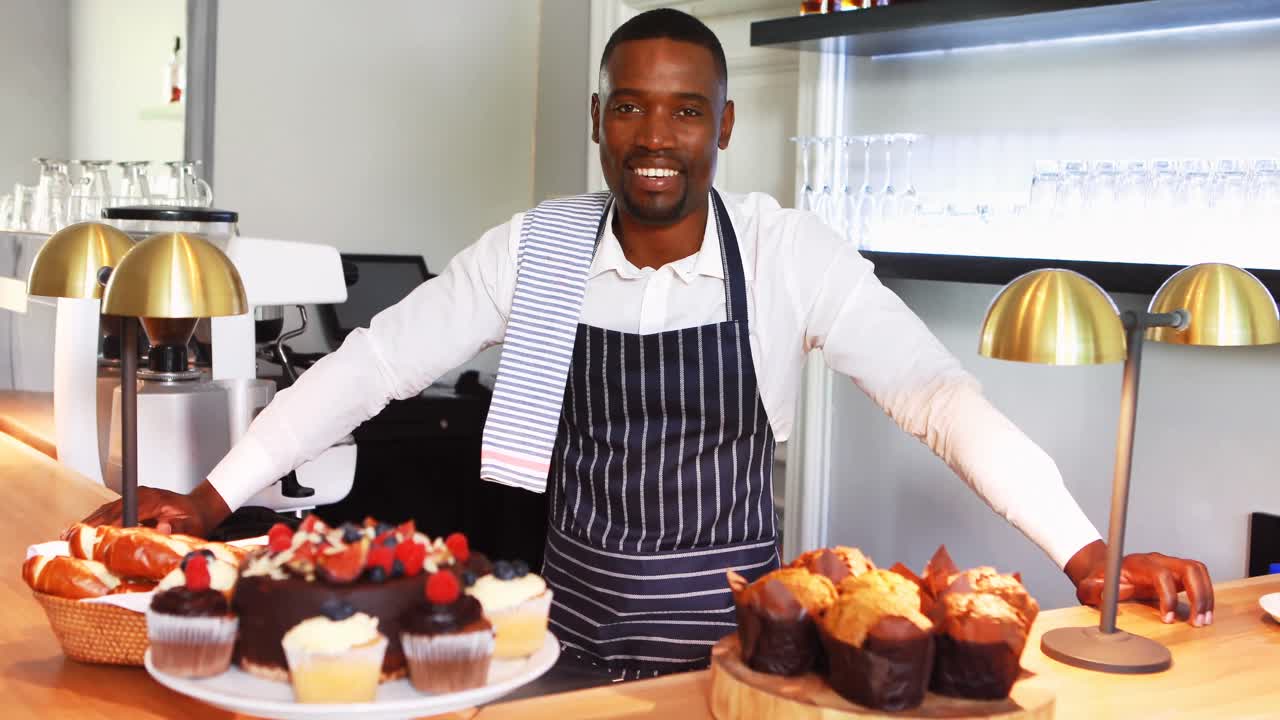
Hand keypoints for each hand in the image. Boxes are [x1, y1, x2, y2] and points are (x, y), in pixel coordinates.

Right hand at [67, 481, 231, 538]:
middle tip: (70, 539)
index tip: (92, 538)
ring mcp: (133, 497)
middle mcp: (139, 495)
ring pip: (106, 509)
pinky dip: (96, 521)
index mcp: (152, 499)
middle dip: (90, 525)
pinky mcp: (131, 502)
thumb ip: (178, 527)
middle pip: (109, 510)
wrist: (199, 508)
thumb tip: (162, 528)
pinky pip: (109, 511)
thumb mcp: (192, 526)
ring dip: (89, 523)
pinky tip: (83, 532)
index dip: (107, 526)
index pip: (124, 512)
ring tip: (69, 537)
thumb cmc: (195, 519)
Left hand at [1065, 540, 1213, 626]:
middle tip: (1197, 622)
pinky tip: (1204, 615)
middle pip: (1189, 568)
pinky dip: (1206, 595)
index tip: (1167, 619)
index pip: (1161, 575)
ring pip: (1198, 571)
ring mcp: (1169, 564)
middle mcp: (1157, 560)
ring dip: (1206, 596)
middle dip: (1198, 595)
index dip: (1168, 597)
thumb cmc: (1100, 579)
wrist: (1104, 569)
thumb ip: (1093, 590)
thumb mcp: (1089, 586)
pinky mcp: (1176, 573)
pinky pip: (1199, 578)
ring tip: (1204, 621)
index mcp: (1137, 564)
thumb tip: (1104, 594)